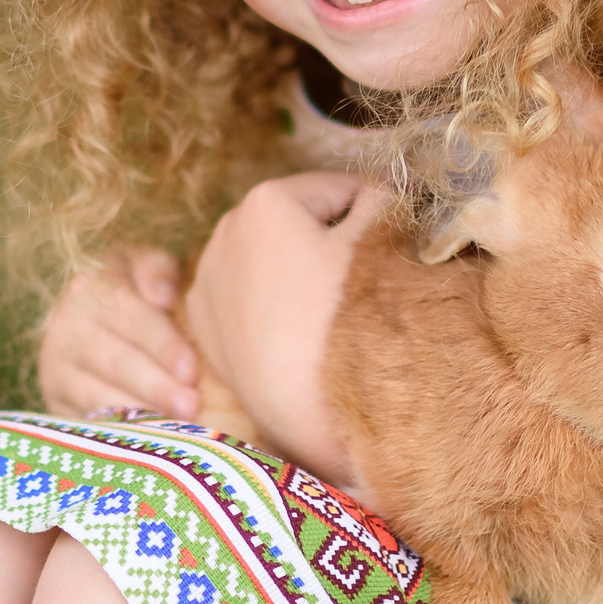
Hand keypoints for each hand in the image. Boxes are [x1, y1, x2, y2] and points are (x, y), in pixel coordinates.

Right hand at [38, 246, 196, 418]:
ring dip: (139, 415)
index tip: (192, 370)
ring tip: (177, 430)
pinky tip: (149, 444)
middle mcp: (65, 325)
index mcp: (90, 285)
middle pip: (114, 361)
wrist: (91, 323)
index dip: (162, 345)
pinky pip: (86, 422)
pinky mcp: (55, 402)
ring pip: (98, 396)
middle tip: (191, 406)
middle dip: (156, 386)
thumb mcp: (145, 267)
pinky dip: (118, 435)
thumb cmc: (139, 294)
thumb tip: (162, 295)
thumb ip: (157, 270)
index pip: (130, 317)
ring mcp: (55, 367)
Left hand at [181, 171, 379, 488]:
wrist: (312, 415)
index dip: (380, 212)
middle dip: (333, 240)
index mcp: (266, 202)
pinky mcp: (204, 326)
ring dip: (302, 271)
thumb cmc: (350, 322)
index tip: (399, 242)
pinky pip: (248, 297)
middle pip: (301, 221)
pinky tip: (299, 333)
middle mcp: (224, 233)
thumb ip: (385, 200)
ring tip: (331, 312)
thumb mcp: (380, 245)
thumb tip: (384, 190)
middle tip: (366, 282)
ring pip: (272, 258)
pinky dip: (273, 305)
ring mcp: (208, 281)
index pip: (343, 189)